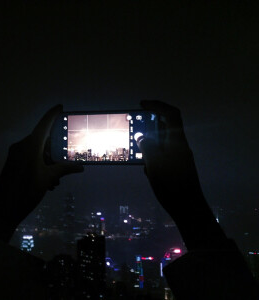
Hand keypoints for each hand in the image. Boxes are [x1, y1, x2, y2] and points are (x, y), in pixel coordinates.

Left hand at [0, 105, 83, 241]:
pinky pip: (29, 158)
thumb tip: (80, 167)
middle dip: (55, 151)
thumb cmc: (26, 191)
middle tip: (66, 162)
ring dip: (48, 163)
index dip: (52, 114)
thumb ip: (63, 169)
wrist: (2, 210)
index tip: (61, 107)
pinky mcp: (12, 164)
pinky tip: (47, 183)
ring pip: (37, 152)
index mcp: (30, 145)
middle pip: (42, 140)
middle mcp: (21, 146)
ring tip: (56, 180)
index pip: (44, 124)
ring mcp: (15, 155)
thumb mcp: (47, 179)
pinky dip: (40, 166)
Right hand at [136, 100, 204, 218]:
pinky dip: (152, 157)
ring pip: (162, 143)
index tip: (141, 105)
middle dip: (149, 126)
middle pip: (165, 127)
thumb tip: (141, 137)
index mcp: (177, 141)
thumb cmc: (172, 184)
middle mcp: (180, 146)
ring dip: (149, 145)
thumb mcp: (154, 163)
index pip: (170, 114)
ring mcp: (179, 157)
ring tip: (137, 153)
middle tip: (134, 129)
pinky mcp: (176, 167)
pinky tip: (147, 169)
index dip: (157, 105)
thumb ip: (147, 146)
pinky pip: (162, 155)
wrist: (187, 207)